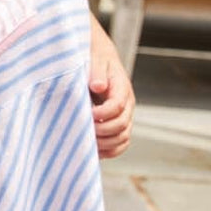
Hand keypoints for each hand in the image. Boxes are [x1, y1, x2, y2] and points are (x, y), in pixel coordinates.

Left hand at [88, 22, 133, 157]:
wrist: (99, 59)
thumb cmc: (94, 59)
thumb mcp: (95, 59)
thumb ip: (97, 72)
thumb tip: (98, 86)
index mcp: (121, 88)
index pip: (117, 106)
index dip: (102, 113)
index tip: (87, 113)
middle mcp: (126, 104)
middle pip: (121, 125)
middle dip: (102, 131)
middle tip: (83, 130)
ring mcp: (124, 116)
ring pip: (123, 138)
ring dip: (106, 144)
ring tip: (87, 141)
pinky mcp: (119, 124)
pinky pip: (121, 144)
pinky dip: (110, 151)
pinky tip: (94, 151)